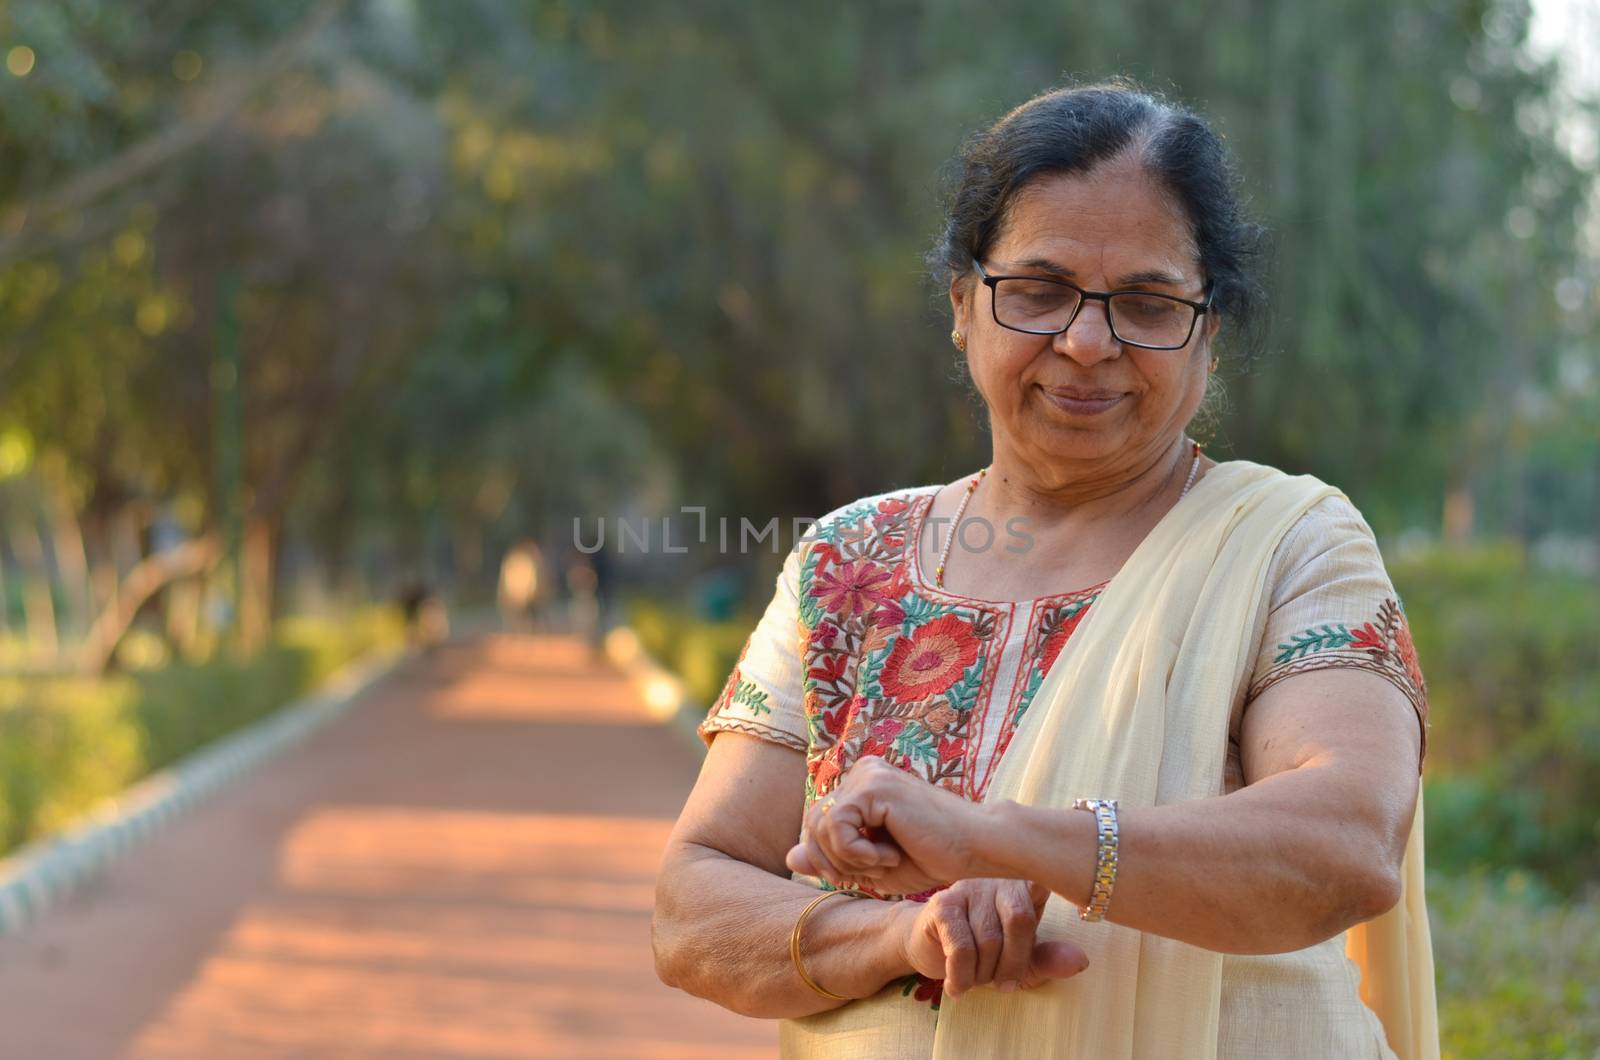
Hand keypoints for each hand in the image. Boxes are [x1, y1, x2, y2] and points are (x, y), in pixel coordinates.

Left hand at [785, 756, 993, 894]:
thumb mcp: (872, 866)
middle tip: (871, 873)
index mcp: (864, 784)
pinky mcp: (874, 786)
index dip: (829, 858)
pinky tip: (888, 856)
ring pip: (822, 826)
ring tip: (886, 862)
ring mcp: (868, 774)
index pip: (819, 823)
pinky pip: (837, 826)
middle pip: (814, 823)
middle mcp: (863, 771)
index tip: (861, 875)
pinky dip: (856, 853)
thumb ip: (832, 859)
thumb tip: (790, 856)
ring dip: (849, 860)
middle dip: (833, 861)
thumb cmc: (934, 856)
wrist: (977, 849)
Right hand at [898, 878, 1088, 998]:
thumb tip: (1081, 961)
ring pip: (989, 939)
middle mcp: (998, 880)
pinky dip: (962, 976)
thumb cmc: (983, 953)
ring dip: (984, 974)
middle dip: (1014, 963)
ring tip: (977, 979)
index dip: (1056, 883)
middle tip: (1005, 986)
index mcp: (1025, 887)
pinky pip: (961, 947)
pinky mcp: (943, 904)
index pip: (1044, 885)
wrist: (928, 948)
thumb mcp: (1021, 962)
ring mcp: (969, 888)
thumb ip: (1048, 960)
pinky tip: (957, 987)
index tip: (1073, 891)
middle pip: (1020, 920)